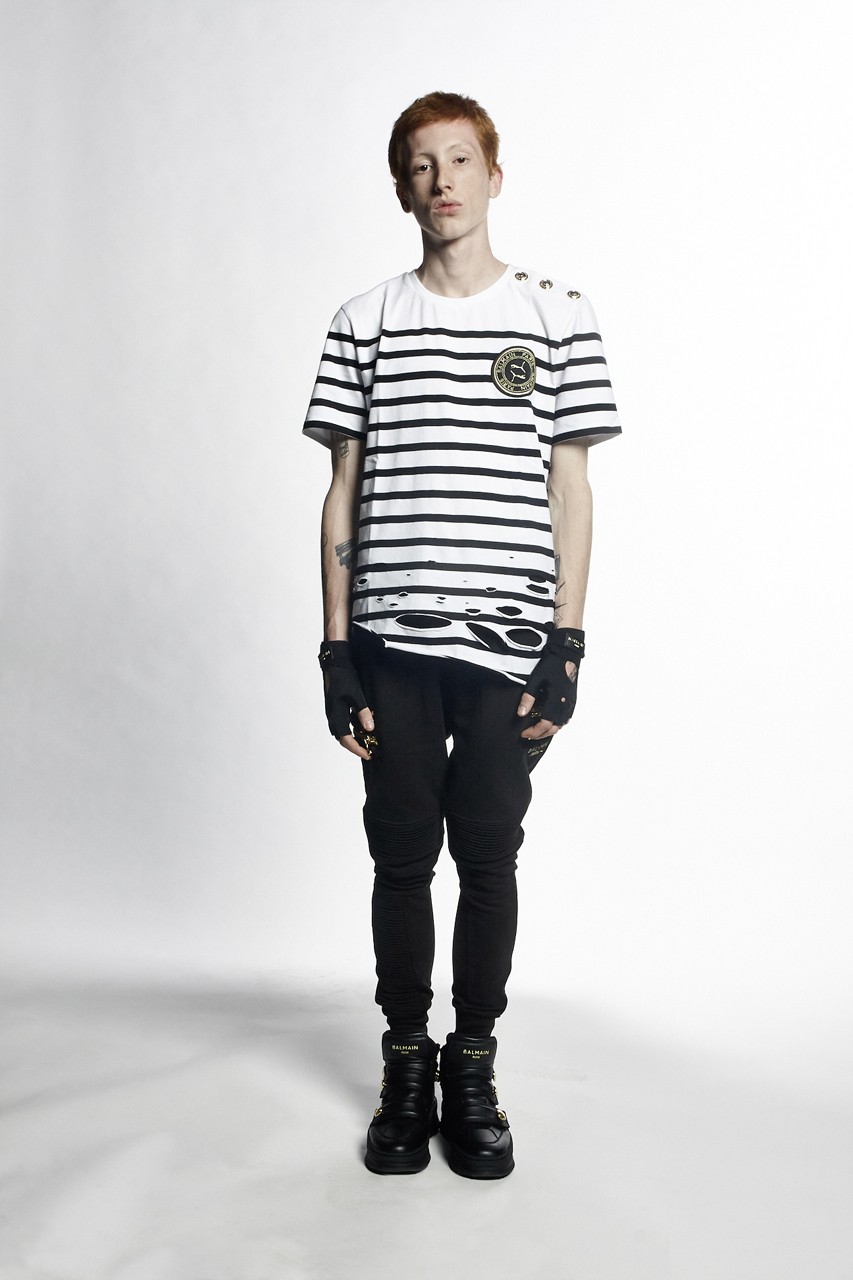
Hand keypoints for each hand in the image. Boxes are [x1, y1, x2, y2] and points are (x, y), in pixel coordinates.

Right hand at [318, 641, 375, 760]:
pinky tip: (360, 727)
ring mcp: (332, 711)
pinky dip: (350, 729)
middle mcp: (332, 715)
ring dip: (352, 739)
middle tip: (368, 751)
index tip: (368, 754)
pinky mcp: (334, 707)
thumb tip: (370, 729)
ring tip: (365, 742)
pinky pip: (341, 724)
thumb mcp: (357, 695)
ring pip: (341, 732)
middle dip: (355, 746)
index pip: (345, 739)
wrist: (335, 663)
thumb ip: (363, 712)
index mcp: (336, 714)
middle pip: (342, 738)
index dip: (357, 749)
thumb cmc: (345, 677)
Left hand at [516, 628, 584, 738]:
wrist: (566, 655)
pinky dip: (557, 723)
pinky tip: (549, 720)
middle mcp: (565, 705)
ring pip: (561, 725)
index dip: (534, 732)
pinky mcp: (572, 699)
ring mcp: (571, 703)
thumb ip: (528, 698)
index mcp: (556, 701)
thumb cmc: (551, 665)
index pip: (545, 725)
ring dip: (549, 730)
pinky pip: (566, 717)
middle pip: (554, 728)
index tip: (524, 733)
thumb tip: (521, 714)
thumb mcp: (535, 681)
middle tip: (529, 734)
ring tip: (537, 730)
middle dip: (540, 734)